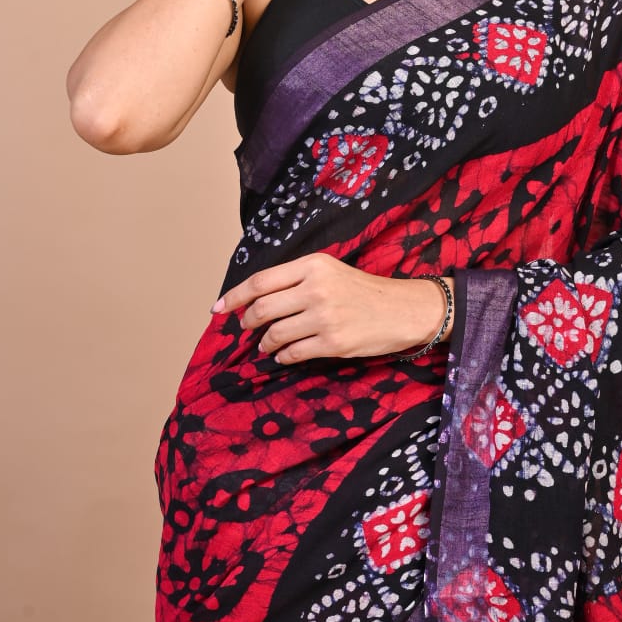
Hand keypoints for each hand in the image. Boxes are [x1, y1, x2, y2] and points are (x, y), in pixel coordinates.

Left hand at [211, 253, 453, 363]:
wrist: (403, 309)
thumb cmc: (364, 290)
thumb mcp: (330, 271)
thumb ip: (296, 280)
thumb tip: (256, 299)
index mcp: (313, 265)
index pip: (261, 281)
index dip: (234, 296)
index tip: (217, 308)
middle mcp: (316, 289)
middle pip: (262, 308)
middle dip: (248, 321)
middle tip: (247, 327)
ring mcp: (324, 317)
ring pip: (275, 333)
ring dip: (265, 342)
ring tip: (267, 343)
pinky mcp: (333, 343)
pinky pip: (293, 353)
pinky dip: (282, 355)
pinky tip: (284, 354)